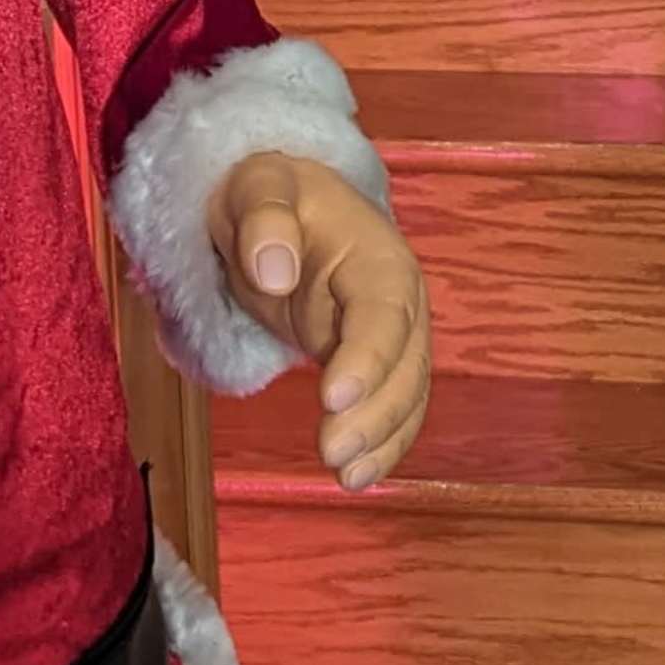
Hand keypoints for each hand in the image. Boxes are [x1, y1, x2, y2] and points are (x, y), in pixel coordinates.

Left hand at [207, 155, 432, 489]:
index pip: (384, 311)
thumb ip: (265, 219)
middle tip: (333, 452)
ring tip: (347, 478)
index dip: (368, 356)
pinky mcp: (373, 365)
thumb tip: (275, 272)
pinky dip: (383, 445)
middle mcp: (398, 301)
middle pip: (407, 362)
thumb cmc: (267, 194)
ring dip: (384, 439)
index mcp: (377, 256)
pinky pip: (392, 409)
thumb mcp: (257, 186)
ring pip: (407, 394)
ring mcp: (391, 336)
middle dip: (378, 413)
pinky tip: (358, 477)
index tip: (333, 397)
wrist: (278, 209)